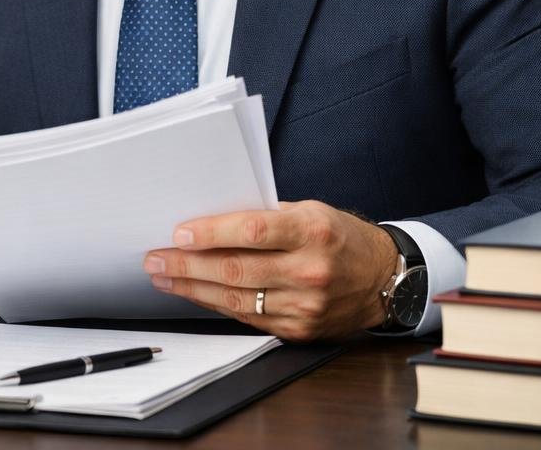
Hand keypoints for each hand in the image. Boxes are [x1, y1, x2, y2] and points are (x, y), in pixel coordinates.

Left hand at [142, 201, 400, 341]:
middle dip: (187, 265)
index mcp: (312, 231)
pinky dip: (217, 305)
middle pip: (236, 270)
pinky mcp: (300, 329)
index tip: (179, 233)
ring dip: (193, 289)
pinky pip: (249, 317)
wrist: (385, 278)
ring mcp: (305, 305)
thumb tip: (212, 219)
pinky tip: (196, 295)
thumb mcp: (311, 211)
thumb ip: (267, 216)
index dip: (211, 234)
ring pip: (236, 299)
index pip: (252, 231)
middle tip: (155, 259)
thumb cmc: (340, 236)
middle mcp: (309, 270)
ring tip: (164, 278)